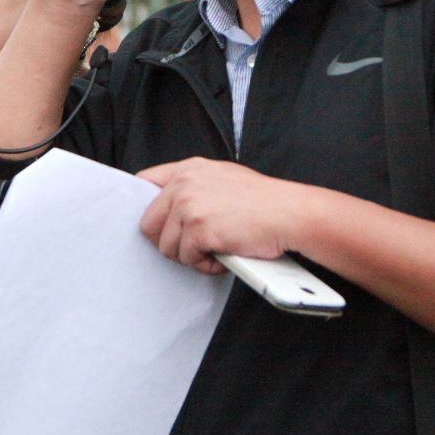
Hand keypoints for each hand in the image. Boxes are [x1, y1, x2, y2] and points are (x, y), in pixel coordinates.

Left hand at [137, 158, 310, 274]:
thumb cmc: (264, 201)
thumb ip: (195, 187)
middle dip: (168, 241)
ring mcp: (189, 206)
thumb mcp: (223, 178)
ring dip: (190, 256)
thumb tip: (174, 209)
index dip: (149, 208)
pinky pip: (188, 260)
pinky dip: (206, 265)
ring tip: (216, 249)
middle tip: (193, 247)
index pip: (145, 182)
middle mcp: (184, 184)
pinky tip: (224, 256)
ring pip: (167, 247)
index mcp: (188, 169)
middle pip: (149, 224)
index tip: (157, 223)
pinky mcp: (198, 230)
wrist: (289, 213)